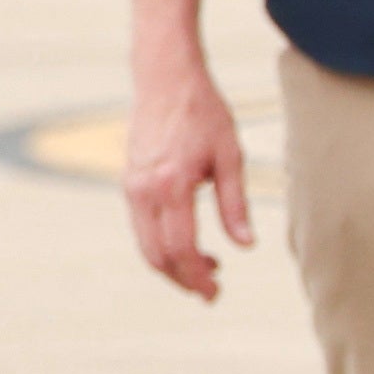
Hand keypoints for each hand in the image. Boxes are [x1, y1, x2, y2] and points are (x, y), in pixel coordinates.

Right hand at [122, 58, 253, 301]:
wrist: (165, 80)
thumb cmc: (204, 113)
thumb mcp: (230, 157)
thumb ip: (235, 204)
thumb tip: (245, 245)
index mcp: (171, 186)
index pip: (181, 248)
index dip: (197, 277)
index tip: (214, 293)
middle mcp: (144, 191)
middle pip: (157, 255)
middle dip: (182, 278)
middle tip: (211, 291)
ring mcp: (131, 187)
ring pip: (145, 244)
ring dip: (172, 264)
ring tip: (205, 267)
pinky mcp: (129, 183)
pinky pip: (141, 226)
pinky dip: (162, 243)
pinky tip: (188, 241)